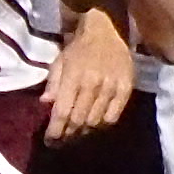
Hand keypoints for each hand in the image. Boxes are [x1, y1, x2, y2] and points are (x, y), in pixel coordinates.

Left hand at [46, 6, 135, 138]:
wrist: (108, 31)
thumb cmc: (79, 48)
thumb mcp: (59, 62)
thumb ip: (53, 84)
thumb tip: (46, 104)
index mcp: (74, 78)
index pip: (63, 112)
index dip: (55, 131)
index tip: (50, 142)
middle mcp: (93, 85)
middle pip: (79, 120)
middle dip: (68, 135)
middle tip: (62, 141)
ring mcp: (112, 87)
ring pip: (96, 121)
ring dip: (84, 132)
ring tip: (76, 134)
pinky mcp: (127, 89)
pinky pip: (114, 116)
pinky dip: (103, 124)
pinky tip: (95, 124)